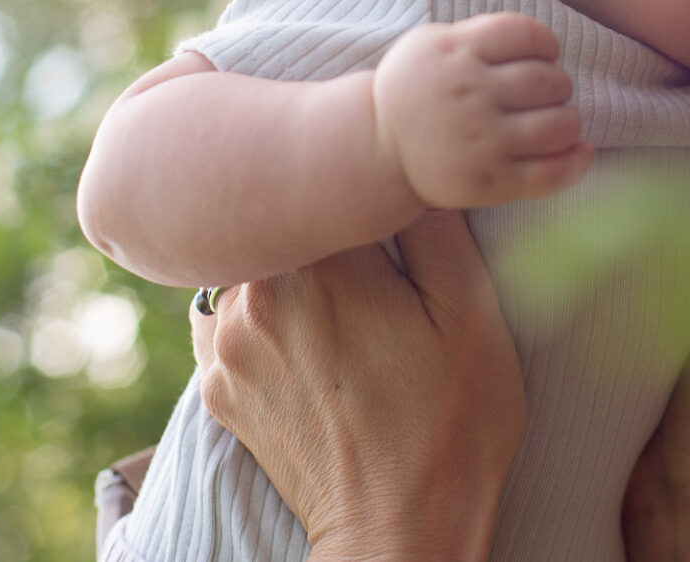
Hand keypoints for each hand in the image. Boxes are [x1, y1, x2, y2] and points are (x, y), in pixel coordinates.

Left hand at [191, 211, 525, 561]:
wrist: (403, 528)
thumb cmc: (453, 419)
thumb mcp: (470, 309)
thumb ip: (435, 223)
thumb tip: (410, 163)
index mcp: (321, 262)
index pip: (327, 179)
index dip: (363, 182)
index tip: (390, 198)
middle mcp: (255, 293)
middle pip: (283, 219)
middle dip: (323, 222)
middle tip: (374, 250)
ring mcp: (227, 343)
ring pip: (254, 262)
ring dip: (290, 264)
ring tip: (346, 294)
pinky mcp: (219, 386)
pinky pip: (228, 314)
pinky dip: (262, 309)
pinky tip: (311, 331)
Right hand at [373, 11, 591, 208]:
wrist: (380, 146)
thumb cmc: (418, 87)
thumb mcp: (432, 42)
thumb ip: (482, 34)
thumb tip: (545, 45)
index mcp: (456, 53)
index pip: (527, 35)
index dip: (546, 44)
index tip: (543, 55)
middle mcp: (470, 95)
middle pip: (548, 80)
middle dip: (559, 84)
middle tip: (548, 93)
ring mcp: (481, 141)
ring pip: (558, 126)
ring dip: (569, 121)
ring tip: (558, 121)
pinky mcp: (490, 182)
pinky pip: (551, 173)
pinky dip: (577, 161)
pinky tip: (581, 151)